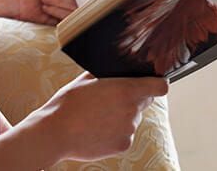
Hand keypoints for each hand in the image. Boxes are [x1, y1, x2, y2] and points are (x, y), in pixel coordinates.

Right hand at [24, 73, 168, 162]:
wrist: (56, 133)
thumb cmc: (68, 103)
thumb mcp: (86, 79)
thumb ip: (107, 74)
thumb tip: (116, 70)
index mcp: (126, 90)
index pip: (160, 87)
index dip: (157, 84)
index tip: (152, 84)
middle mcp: (132, 111)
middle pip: (144, 102)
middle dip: (133, 99)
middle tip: (111, 100)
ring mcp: (129, 130)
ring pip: (133, 119)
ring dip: (122, 116)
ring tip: (98, 116)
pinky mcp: (123, 145)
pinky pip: (125, 135)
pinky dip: (115, 132)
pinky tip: (97, 129)